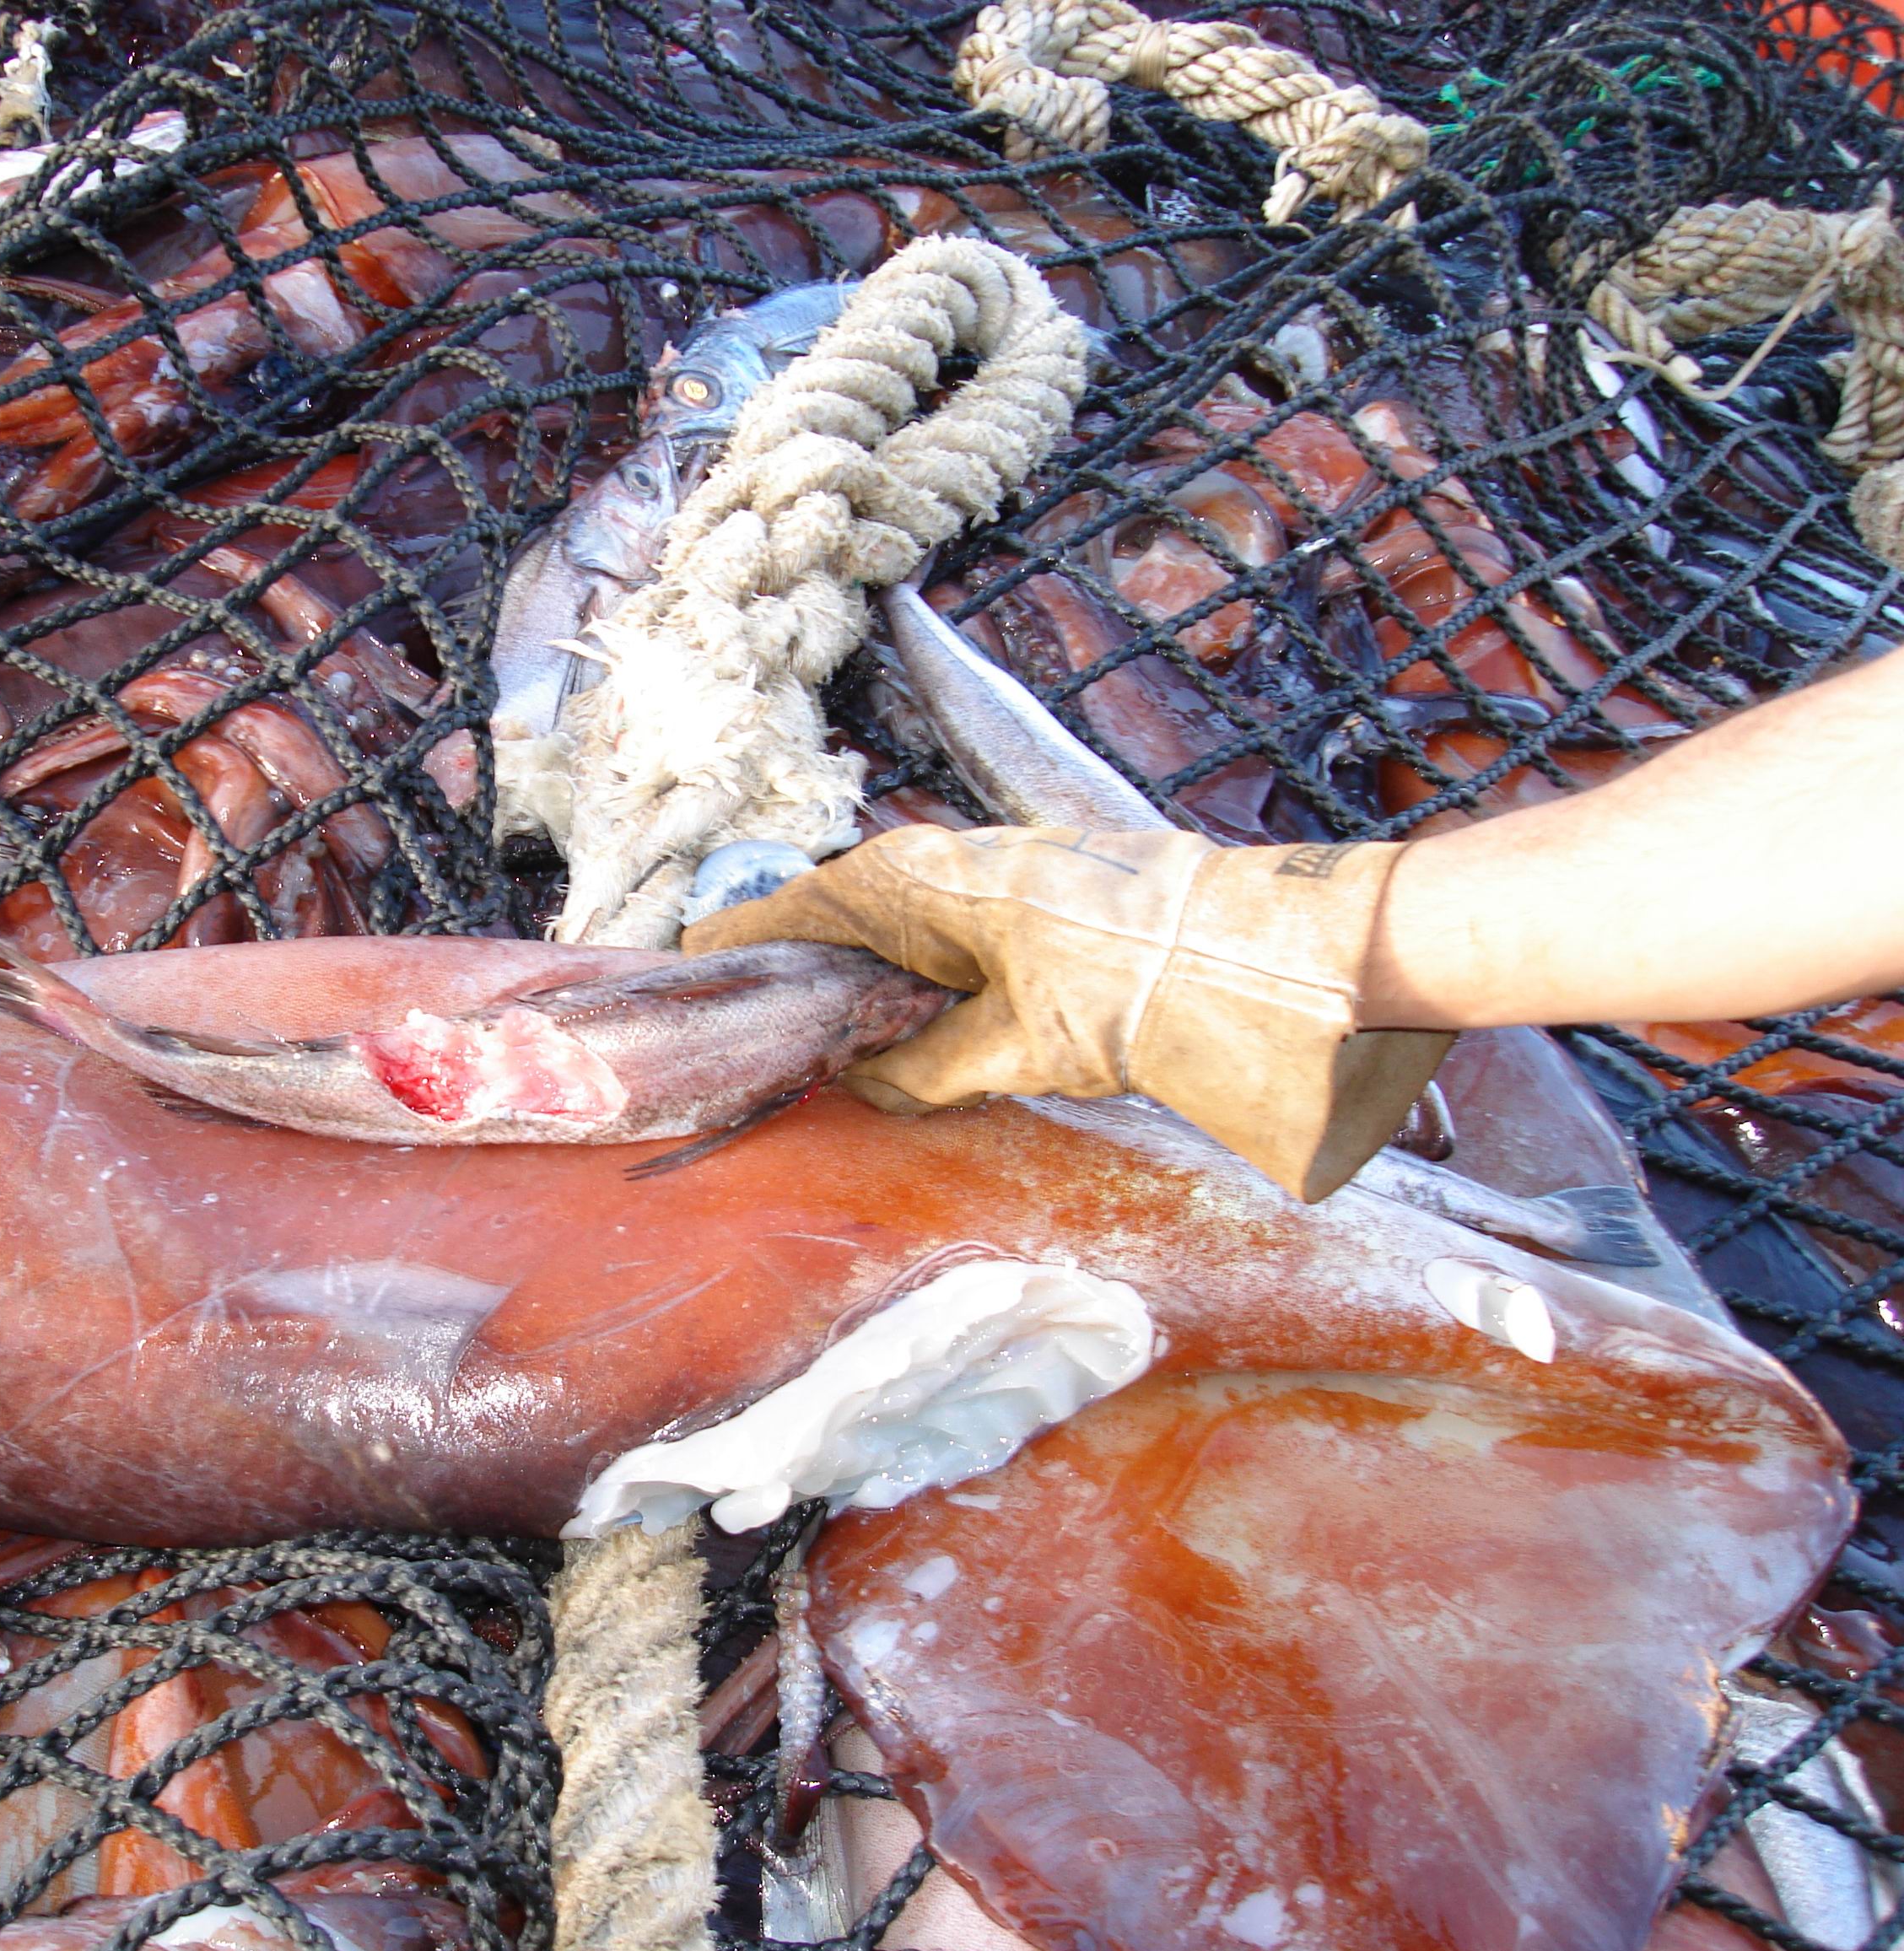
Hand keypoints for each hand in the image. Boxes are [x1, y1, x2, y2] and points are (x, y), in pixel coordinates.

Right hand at [681, 823, 1448, 1201]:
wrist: (1270, 953)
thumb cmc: (1133, 987)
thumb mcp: (1013, 1048)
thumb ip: (926, 1069)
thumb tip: (869, 1086)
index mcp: (915, 880)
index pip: (792, 908)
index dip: (738, 953)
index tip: (685, 984)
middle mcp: (943, 862)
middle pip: (838, 919)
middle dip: (795, 977)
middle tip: (749, 1038)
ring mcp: (992, 874)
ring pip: (894, 931)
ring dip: (860, 985)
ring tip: (821, 1046)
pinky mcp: (1035, 897)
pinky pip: (945, 936)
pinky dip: (915, 981)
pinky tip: (915, 1032)